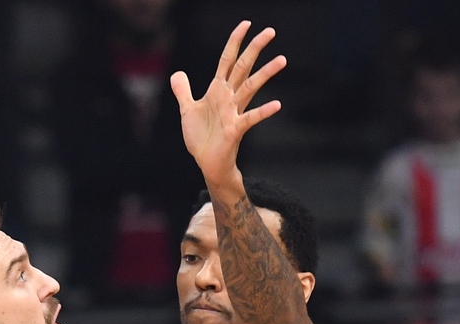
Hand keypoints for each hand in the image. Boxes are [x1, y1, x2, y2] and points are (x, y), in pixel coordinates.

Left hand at [170, 21, 286, 185]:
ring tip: (282, 60)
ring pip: (250, 87)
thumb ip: (183, 91)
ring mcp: (234, 112)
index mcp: (217, 91)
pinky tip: (277, 105)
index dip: (235, 42)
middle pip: (243, 67)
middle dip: (255, 49)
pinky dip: (263, 111)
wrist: (207, 163)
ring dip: (266, 74)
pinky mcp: (235, 129)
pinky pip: (250, 118)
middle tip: (271, 31)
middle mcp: (229, 98)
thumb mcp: (188, 110)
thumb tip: (177, 74)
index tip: (246, 24)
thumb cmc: (202, 138)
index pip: (227, 60)